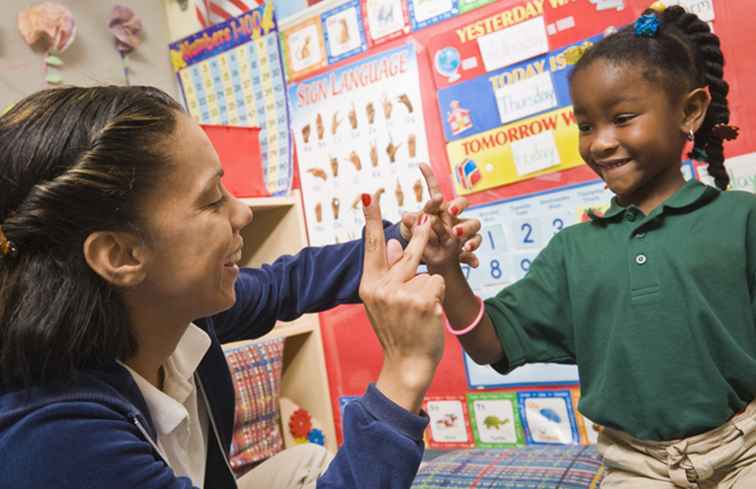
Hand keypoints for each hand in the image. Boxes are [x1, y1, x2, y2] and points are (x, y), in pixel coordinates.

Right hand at [359, 191, 445, 413]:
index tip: (370, 195)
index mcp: (370, 285)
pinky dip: (438, 296)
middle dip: (422, 232)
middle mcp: (382, 288)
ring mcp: (402, 294)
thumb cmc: (398, 331)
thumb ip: (388, 271)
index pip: (372, 246)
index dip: (373, 219)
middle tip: (429, 213)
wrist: (406, 365)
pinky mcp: (423, 300)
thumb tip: (395, 240)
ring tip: (421, 308)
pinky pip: (437, 283)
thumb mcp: (384, 302)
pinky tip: (429, 316)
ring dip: (429, 285)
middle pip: (408, 250)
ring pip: (427, 270)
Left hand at [400, 163, 481, 271]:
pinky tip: (469, 259)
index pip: (435, 191)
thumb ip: (413, 225)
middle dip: (458, 204)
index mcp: (438, 209)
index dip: (429, 177)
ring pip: (474, 224)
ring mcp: (463, 231)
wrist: (437, 261)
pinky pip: (474, 247)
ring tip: (456, 233)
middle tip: (450, 209)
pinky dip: (472, 255)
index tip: (420, 165)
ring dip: (466, 227)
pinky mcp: (467, 247)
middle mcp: (453, 217)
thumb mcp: (416, 233)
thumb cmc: (426, 242)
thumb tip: (404, 216)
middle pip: (462, 203)